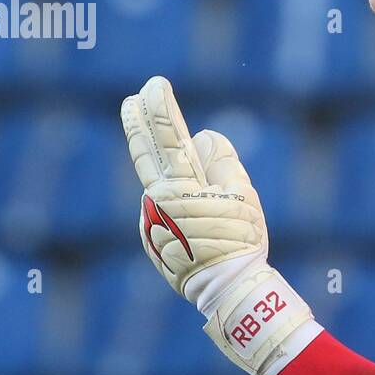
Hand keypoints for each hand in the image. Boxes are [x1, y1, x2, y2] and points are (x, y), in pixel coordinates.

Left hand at [121, 75, 268, 312]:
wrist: (225, 288)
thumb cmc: (240, 242)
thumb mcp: (243, 197)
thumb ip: (222, 162)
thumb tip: (203, 136)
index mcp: (181, 186)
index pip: (168, 137)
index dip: (160, 107)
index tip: (154, 85)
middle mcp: (158, 200)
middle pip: (145, 152)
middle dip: (139, 123)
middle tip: (131, 100)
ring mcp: (150, 219)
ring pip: (162, 186)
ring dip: (178, 184)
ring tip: (211, 207)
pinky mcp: (150, 236)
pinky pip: (164, 210)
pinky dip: (179, 209)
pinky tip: (198, 229)